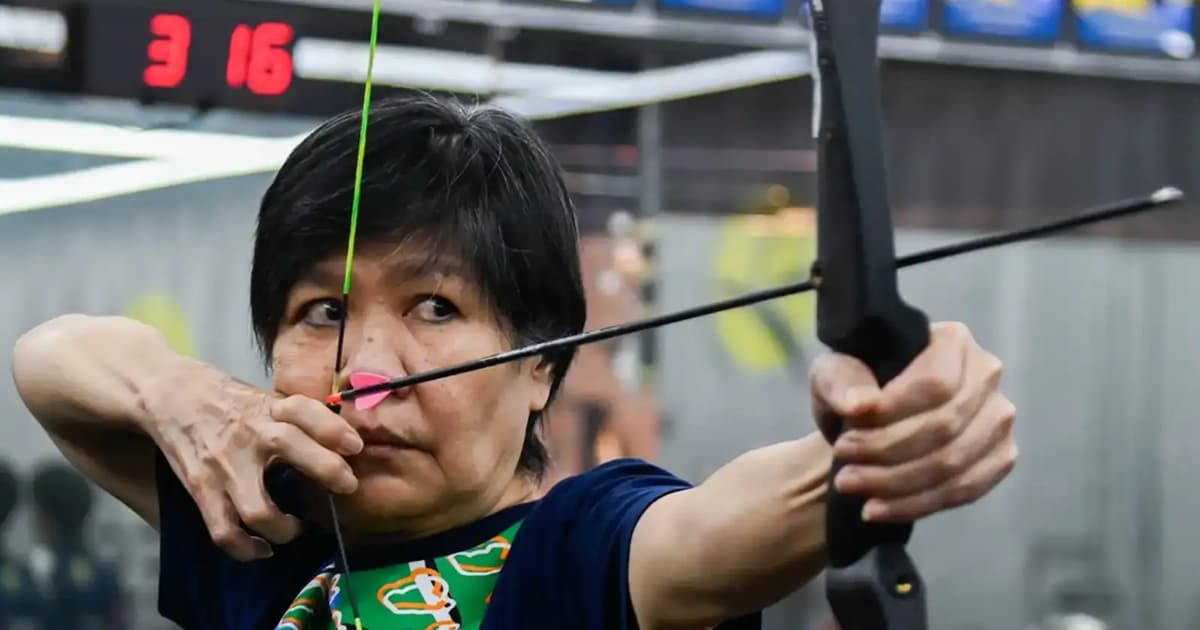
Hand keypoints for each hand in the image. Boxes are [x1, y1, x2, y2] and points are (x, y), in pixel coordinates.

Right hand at [141, 361, 361, 560]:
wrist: (169, 395)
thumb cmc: (228, 400)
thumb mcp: (264, 398)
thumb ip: (296, 419)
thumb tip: (343, 444)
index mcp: (268, 407)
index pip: (304, 409)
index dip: (333, 428)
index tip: (355, 447)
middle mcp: (249, 434)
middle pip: (290, 447)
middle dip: (326, 470)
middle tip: (347, 487)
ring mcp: (224, 465)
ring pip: (259, 509)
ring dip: (285, 528)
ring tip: (296, 528)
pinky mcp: (201, 489)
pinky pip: (224, 531)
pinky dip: (247, 549)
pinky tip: (264, 549)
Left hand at [810, 321, 1016, 521]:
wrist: (869, 421)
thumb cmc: (854, 387)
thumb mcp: (833, 374)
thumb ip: (841, 382)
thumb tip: (860, 405)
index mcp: (953, 341)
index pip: (934, 383)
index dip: (892, 415)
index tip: (847, 434)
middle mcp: (986, 375)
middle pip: (945, 426)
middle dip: (888, 454)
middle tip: (844, 471)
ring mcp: (998, 419)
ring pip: (955, 462)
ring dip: (897, 484)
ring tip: (852, 487)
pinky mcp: (999, 457)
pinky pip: (966, 490)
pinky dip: (917, 505)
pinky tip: (878, 509)